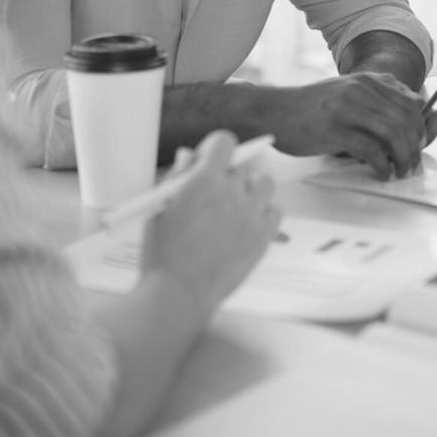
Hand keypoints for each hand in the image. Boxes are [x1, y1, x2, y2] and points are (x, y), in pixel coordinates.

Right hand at [138, 130, 280, 314]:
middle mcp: (231, 191)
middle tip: (218, 190)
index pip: (225, 142)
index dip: (218, 148)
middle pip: (244, 165)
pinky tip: (248, 224)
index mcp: (203, 180)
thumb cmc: (162, 252)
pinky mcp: (263, 236)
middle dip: (230, 173)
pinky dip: (264, 214)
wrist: (178, 294)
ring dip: (253, 188)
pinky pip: (275, 211)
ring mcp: (251, 214)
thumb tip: (192, 155)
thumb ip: (179, 177)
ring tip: (236, 205)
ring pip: (265, 183)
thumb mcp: (160, 208)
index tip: (211, 159)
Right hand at [265, 72, 427, 178]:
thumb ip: (375, 102)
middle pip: (407, 119)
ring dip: (404, 157)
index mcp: (368, 80)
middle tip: (413, 164)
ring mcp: (348, 108)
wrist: (273, 111)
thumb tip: (410, 123)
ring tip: (401, 171)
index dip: (422, 126)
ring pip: (394, 134)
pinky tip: (382, 173)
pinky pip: (371, 150)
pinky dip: (383, 165)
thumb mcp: (347, 94)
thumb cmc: (312, 109)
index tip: (419, 145)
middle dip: (416, 146)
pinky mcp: (335, 129)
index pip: (412, 102)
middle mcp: (362, 89)